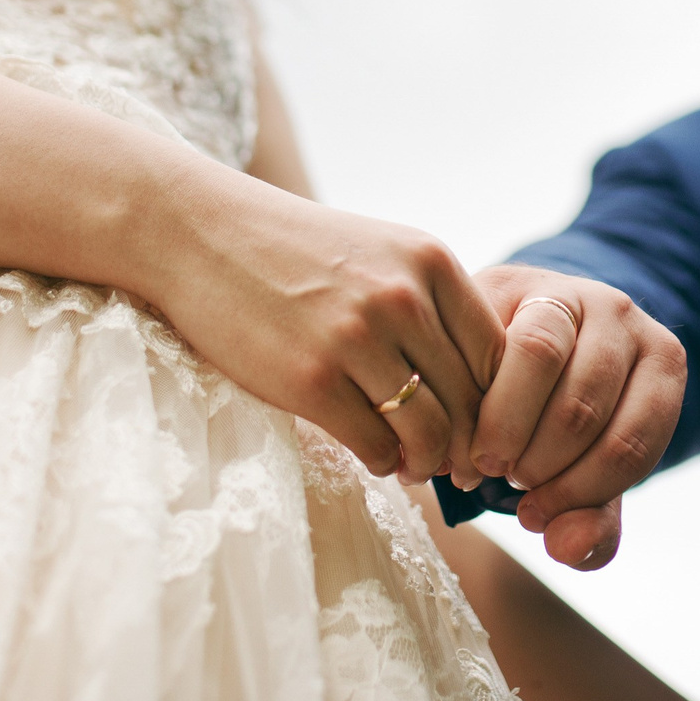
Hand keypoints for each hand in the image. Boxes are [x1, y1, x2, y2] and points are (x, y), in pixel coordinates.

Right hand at [147, 168, 507, 483]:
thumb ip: (429, 304)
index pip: (496, 354)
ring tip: (413, 463)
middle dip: (467, 443)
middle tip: (456, 466)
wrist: (200, 234)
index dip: (499, 403)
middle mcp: (403, 298)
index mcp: (430, 262)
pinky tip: (373, 454)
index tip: (486, 427)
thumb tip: (479, 389)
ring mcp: (356, 339)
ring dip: (426, 461)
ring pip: (429, 431)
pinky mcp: (311, 379)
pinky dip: (382, 461)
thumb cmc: (293, 251)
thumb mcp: (378, 253)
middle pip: (470, 399)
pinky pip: (375, 445)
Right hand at [466, 264, 685, 568]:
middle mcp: (625, 316)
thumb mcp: (588, 475)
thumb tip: (565, 547)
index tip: (534, 515)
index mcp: (662, 363)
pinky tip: (463, 428)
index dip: (577, 491)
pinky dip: (475, 396)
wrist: (522, 348)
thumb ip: (591, 524)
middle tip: (508, 483)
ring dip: (504, 427)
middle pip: (583, 404)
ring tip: (485, 460)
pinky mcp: (515, 282)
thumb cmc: (564, 421)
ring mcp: (570, 291)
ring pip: (541, 357)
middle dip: (537, 462)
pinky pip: (494, 337)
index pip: (629, 443)